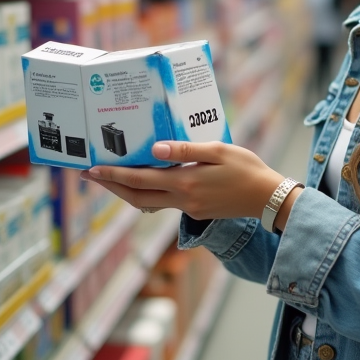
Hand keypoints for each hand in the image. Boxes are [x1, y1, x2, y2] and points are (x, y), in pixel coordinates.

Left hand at [82, 141, 285, 220]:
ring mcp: (189, 208)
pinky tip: (144, 182)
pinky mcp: (196, 209)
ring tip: (112, 178)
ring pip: (147, 203)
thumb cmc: (247, 169)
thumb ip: (186, 150)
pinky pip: (162, 203)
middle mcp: (183, 200)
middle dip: (112, 186)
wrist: (268, 198)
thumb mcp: (219, 151)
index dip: (114, 175)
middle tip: (92, 175)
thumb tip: (156, 149)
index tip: (93, 169)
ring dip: (127, 192)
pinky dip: (146, 194)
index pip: (140, 180)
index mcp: (185, 184)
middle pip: (136, 197)